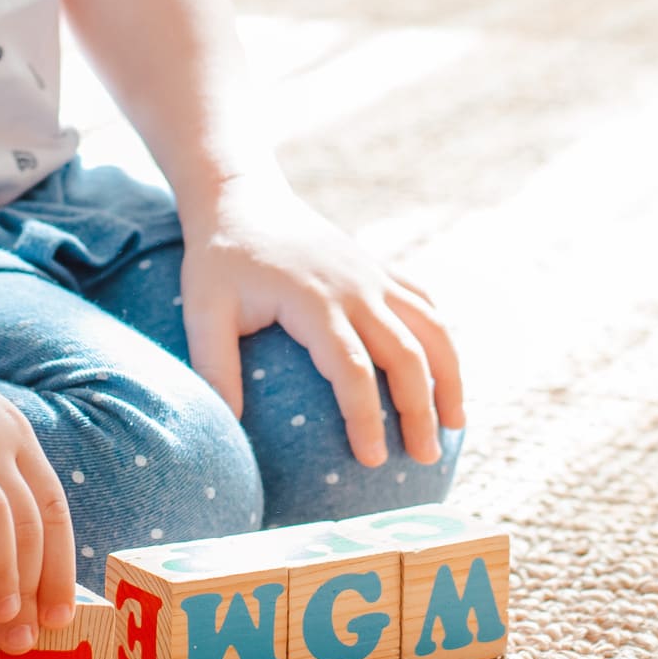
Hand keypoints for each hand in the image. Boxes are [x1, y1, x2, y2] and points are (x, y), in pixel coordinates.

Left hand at [178, 173, 465, 464]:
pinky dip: (443, 340)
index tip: (371, 459)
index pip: (353, 368)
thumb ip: (214, 367)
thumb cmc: (218, 261)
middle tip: (423, 459)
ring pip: (432, 328)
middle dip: (420, 409)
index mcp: (315, 299)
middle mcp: (356, 285)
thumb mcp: (202, 311)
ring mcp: (375, 274)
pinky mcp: (381, 268)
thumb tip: (225, 430)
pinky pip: (427, 304)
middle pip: (407, 354)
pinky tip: (446, 376)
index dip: (366, 416)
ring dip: (450, 377)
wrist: (242, 199)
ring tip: (455, 426)